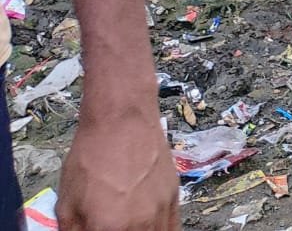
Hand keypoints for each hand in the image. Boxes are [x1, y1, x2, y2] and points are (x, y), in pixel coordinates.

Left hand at [57, 97, 178, 230]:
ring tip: (127, 226)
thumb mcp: (67, 204)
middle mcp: (139, 224)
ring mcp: (160, 212)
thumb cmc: (93, 156)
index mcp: (108, 228)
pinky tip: (148, 228)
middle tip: (110, 226)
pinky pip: (172, 228)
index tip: (93, 230)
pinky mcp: (174, 199)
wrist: (122, 122)